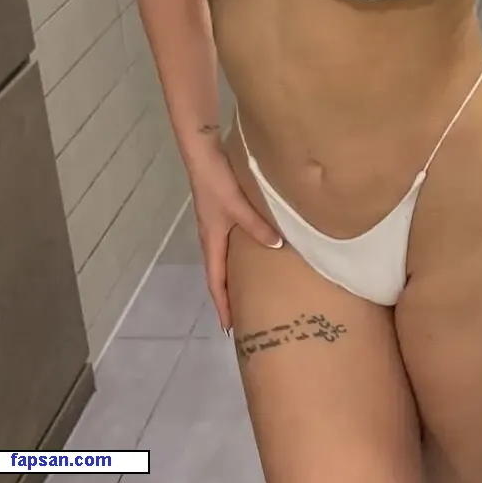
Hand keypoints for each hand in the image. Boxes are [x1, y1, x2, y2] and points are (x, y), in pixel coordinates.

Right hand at [189, 147, 282, 331]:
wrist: (203, 154)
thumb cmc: (217, 183)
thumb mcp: (238, 207)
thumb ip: (257, 226)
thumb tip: (277, 247)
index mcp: (211, 241)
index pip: (215, 282)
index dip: (222, 305)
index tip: (229, 328)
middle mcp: (210, 237)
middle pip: (218, 274)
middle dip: (228, 296)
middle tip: (243, 315)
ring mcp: (214, 224)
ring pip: (224, 258)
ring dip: (233, 276)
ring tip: (249, 290)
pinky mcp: (220, 212)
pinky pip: (229, 243)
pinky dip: (238, 256)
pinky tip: (254, 252)